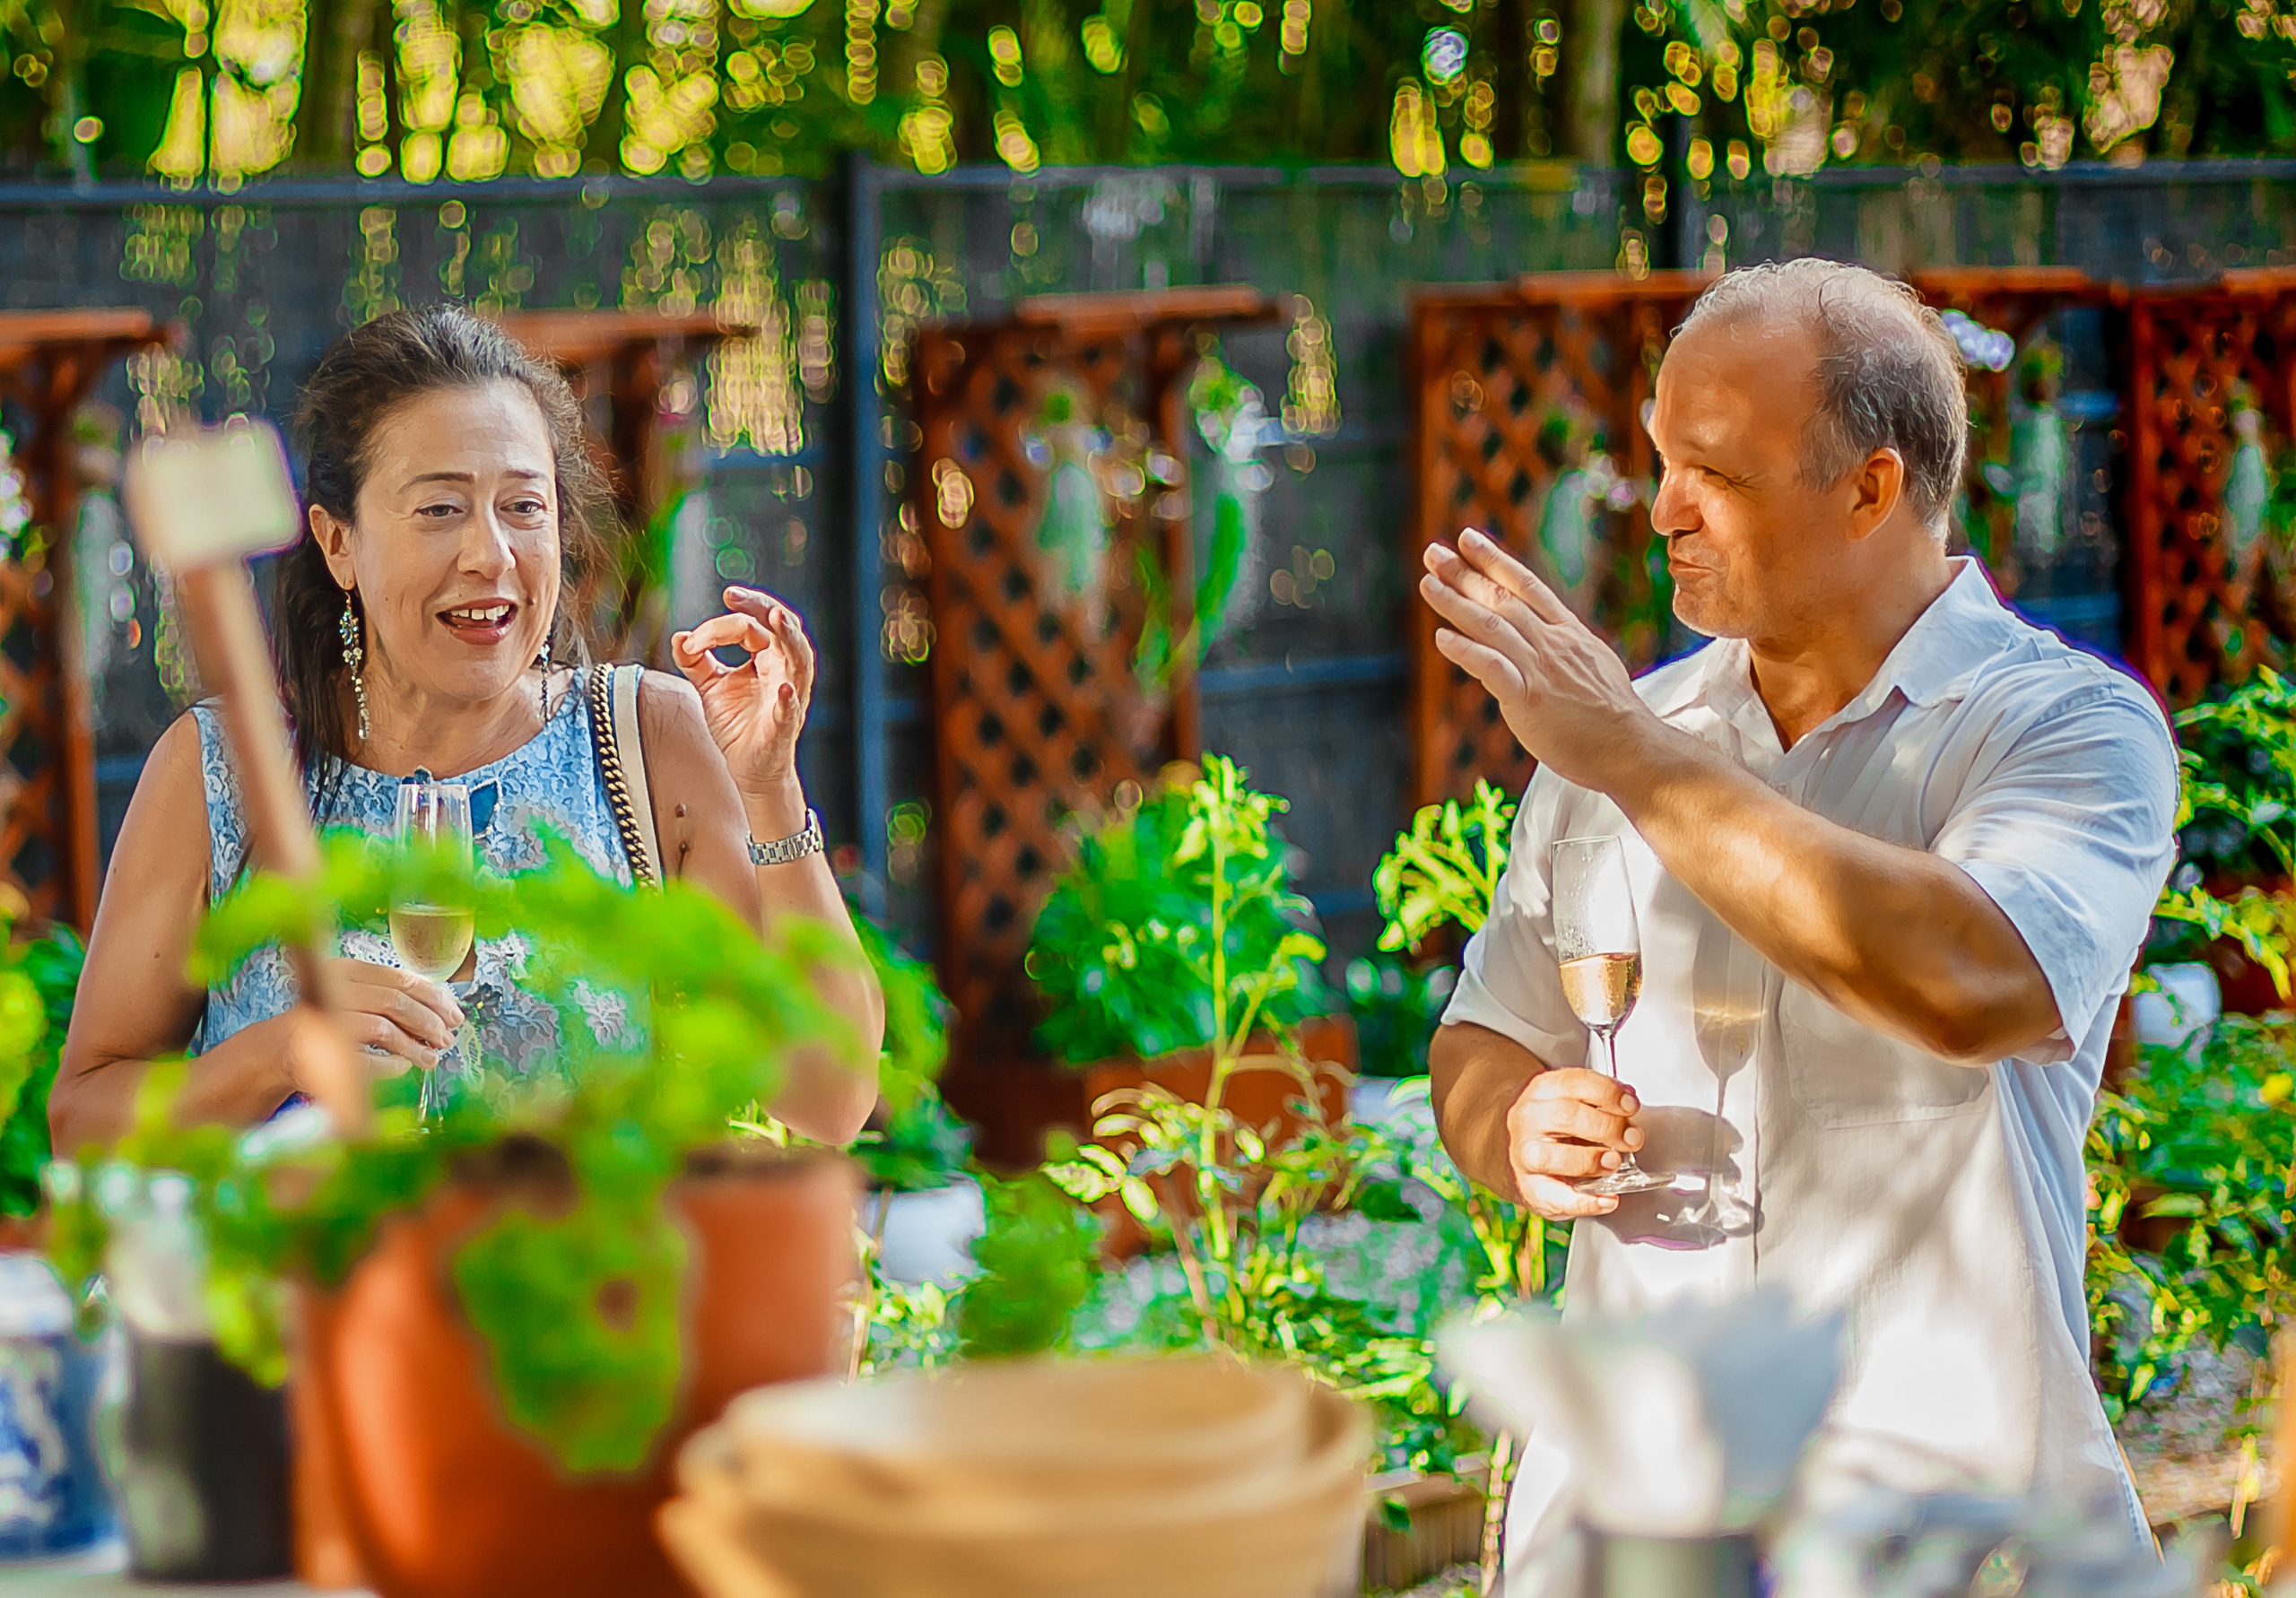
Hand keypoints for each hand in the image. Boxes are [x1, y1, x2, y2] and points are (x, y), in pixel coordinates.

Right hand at [323, 957, 460, 1072]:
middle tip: (448, 1039)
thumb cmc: (330, 1022)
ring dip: (414, 1046)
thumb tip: (446, 1012)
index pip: (402, 979)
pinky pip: (367, 1056)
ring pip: (384, 1028)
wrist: (280, 1049)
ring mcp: (327, 1016)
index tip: (455, 1015)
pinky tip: (402, 1068)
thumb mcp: (361, 1000)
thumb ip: (395, 998)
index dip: (435, 998)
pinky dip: (390, 1063)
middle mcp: (336, 987)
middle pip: (397, 1002)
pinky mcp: (323, 1046)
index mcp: (349, 970)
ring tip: (432, 1059)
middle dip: (429, 1022)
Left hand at [671, 586, 814, 808]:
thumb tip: (678, 637)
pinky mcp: (784, 724)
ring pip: (799, 657)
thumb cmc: (737, 724)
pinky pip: (790, 708)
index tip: (691, 643)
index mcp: (766, 657)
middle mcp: (783, 669)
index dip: (716, 628)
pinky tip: (783, 687)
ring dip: (789, 637)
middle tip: (734, 595)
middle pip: (781, 628)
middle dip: (760, 606)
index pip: (748, 627)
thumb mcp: (710, 686)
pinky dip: (788, 698)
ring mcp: (789, 694)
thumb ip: (695, 661)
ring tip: (776, 618)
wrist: (746, 767)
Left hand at [1419, 528, 1657, 791]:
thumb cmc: (1612, 716)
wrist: (1631, 748)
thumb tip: (1547, 638)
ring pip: (1492, 626)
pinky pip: (1493, 669)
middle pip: (1503, 598)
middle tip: (1432, 552)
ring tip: (1428, 583)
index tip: (1467, 538)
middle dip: (1465, 573)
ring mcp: (1540, 669)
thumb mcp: (1592, 665)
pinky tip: (1442, 638)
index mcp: (1567, 633)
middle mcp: (1552, 643)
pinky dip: (1466, 651)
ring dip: (1456, 602)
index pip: (1527, 586)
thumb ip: (1565, 648)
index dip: (1495, 560)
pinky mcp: (1529, 699)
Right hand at [1505, 1067, 1643, 1218]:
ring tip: (1613, 1163)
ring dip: (1590, 1160)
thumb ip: (1600, 1100)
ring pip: (1551, 1156)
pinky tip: (1606, 1200)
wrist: (1517, 1148)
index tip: (1631, 1105)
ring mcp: (1524, 1154)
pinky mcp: (1529, 1187)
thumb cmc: (1554, 1125)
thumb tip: (1629, 1103)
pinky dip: (1585, 1202)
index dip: (1609, 1093)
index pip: (1575, 1083)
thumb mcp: (1572, 1100)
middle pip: (1566, 1116)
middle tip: (1632, 1139)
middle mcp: (1529, 1119)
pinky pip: (1554, 1197)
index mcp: (1543, 1091)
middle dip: (1608, 1128)